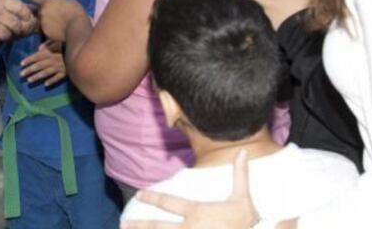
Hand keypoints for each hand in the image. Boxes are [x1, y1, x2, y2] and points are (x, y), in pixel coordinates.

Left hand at [20, 40, 66, 86]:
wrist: (81, 50)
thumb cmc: (68, 44)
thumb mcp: (58, 41)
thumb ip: (48, 44)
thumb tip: (39, 49)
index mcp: (51, 52)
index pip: (38, 56)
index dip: (29, 59)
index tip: (21, 63)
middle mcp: (53, 59)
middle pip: (39, 65)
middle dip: (30, 69)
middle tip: (21, 74)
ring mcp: (59, 66)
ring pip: (46, 72)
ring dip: (37, 76)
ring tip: (29, 80)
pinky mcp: (66, 72)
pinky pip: (58, 77)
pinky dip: (52, 81)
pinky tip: (45, 85)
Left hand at [28, 0, 84, 41]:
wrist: (76, 28)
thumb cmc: (75, 12)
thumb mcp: (68, 1)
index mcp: (47, 2)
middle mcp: (42, 11)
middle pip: (38, 10)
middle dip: (43, 11)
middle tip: (53, 12)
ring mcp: (42, 23)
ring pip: (41, 20)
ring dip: (46, 20)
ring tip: (57, 21)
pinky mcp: (44, 33)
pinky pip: (45, 29)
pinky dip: (49, 29)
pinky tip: (58, 29)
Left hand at [122, 150, 265, 228]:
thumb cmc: (247, 223)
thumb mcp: (243, 199)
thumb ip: (240, 175)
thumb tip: (242, 151)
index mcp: (197, 211)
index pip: (169, 202)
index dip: (153, 197)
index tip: (140, 194)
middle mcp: (188, 227)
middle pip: (158, 226)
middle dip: (140, 225)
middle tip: (124, 224)